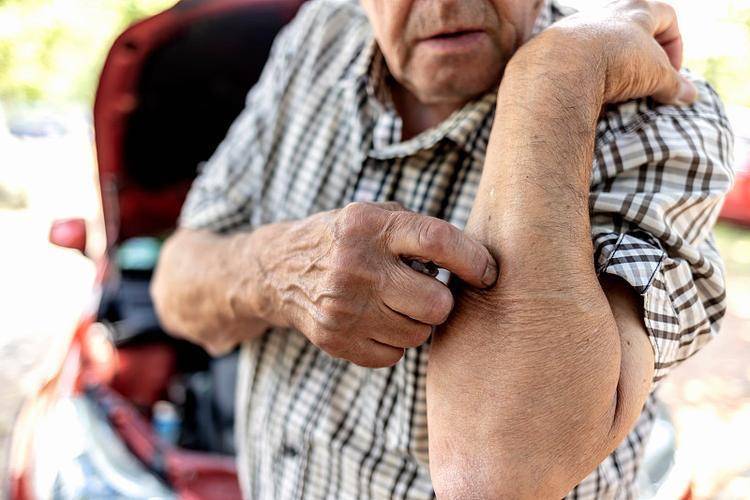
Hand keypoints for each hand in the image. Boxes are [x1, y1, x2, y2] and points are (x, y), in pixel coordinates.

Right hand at [254, 201, 497, 366]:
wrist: (280, 271)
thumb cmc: (345, 240)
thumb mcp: (374, 216)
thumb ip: (419, 231)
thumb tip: (476, 263)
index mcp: (370, 227)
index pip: (437, 242)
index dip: (473, 260)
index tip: (488, 273)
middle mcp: (354, 267)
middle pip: (436, 304)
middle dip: (441, 301)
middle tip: (426, 291)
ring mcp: (342, 307)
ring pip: (419, 335)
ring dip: (417, 322)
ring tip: (395, 303)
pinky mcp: (334, 340)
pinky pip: (394, 356)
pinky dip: (393, 343)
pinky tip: (376, 321)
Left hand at [522, 0, 696, 105]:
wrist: (562, 65)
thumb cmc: (616, 61)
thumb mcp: (654, 75)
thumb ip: (674, 84)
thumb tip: (690, 97)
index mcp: (636, 11)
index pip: (666, 17)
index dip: (675, 45)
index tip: (671, 73)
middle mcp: (604, 13)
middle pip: (630, 26)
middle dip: (640, 53)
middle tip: (642, 79)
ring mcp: (575, 28)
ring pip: (598, 42)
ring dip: (609, 63)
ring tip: (612, 88)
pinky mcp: (553, 47)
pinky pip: (573, 59)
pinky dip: (582, 74)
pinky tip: (584, 92)